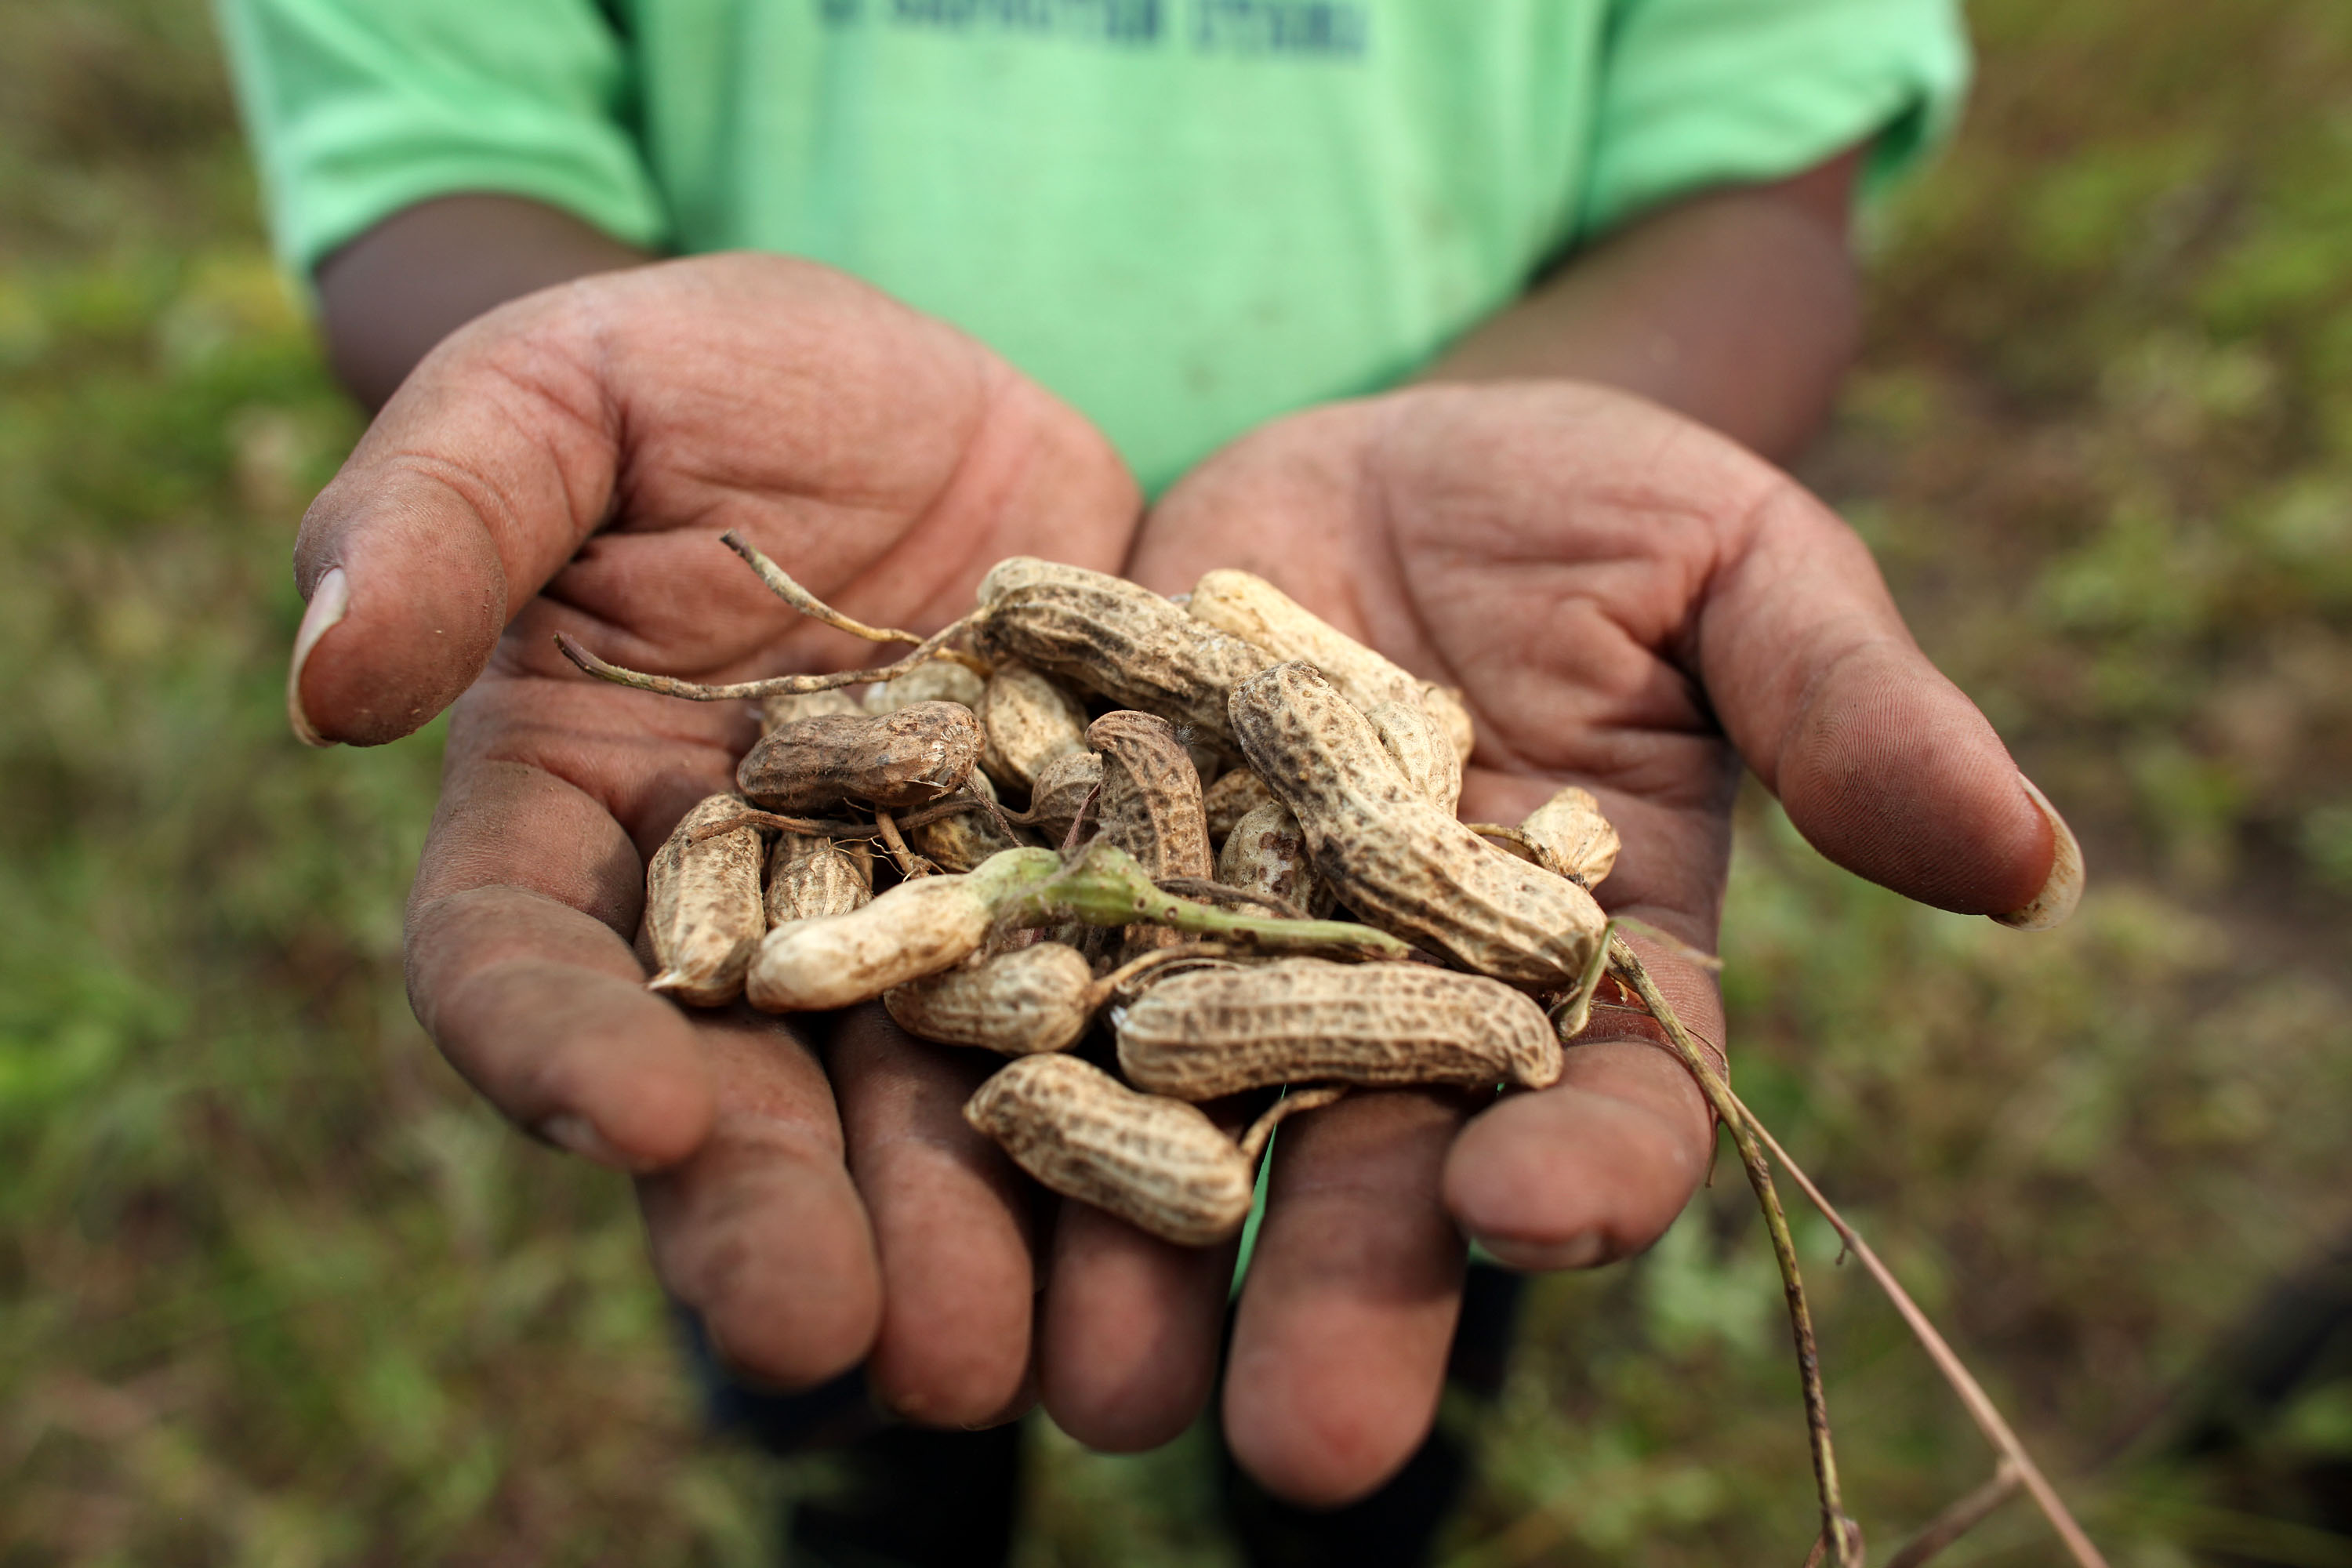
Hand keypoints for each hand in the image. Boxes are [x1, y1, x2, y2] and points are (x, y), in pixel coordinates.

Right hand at [290, 253, 1139, 1417]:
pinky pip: (1099, 1033)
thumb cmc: (716, 376)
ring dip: (954, 1240)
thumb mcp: (570, 387)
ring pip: (915, 1111)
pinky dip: (1131, 1125)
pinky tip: (1183, 1218)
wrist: (935, 395)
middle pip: (729, 1095)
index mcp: (577, 823)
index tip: (631, 1119)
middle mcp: (739, 925)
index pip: (519, 960)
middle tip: (833, 1338)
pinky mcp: (1069, 919)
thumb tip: (323, 681)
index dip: (554, 1047)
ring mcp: (913, 937)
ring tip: (999, 1359)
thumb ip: (444, 506)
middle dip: (770, 1217)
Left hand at [1044, 382, 2065, 1502]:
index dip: (1588, 1171)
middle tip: (1301, 1451)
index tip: (1528, 1209)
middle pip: (1384, 1186)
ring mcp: (1230, 974)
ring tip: (1094, 1378)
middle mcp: (1400, 1018)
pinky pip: (1032, 1005)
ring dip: (1142, 1263)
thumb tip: (2038, 865)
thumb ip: (1850, 706)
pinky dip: (984, 1080)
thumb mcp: (1732, 565)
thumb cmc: (1592, 509)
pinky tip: (937, 1158)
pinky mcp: (1086, 902)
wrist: (1383, 454)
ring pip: (1188, 1143)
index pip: (1611, 1111)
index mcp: (1584, 979)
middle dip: (1346, 1307)